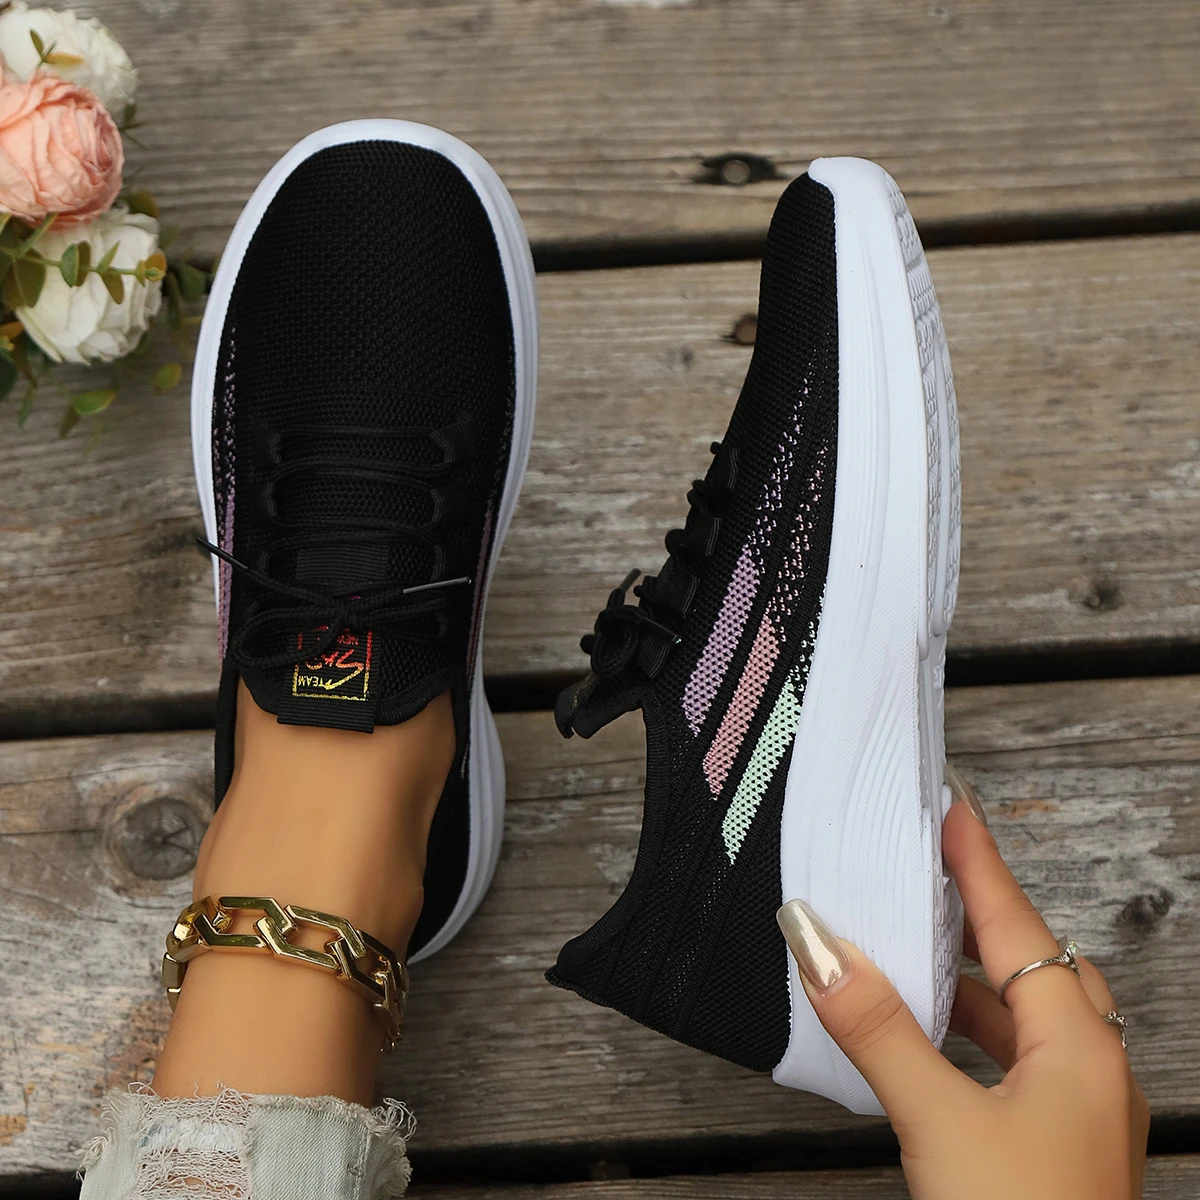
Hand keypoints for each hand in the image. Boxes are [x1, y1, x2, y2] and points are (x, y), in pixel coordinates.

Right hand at [777, 782, 1148, 1199]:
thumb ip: (877, 1029)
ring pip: (1025, 1016)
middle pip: (1033, 962)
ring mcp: (1080, 1114)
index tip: (949, 805)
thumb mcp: (938, 1121)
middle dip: (978, 914)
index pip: (1018, 923)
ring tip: (912, 947)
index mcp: (1078, 1048)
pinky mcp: (1056, 1148)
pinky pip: (1014, 1059)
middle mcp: (1091, 1071)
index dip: (978, 860)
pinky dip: (969, 1031)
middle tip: (925, 871)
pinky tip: (929, 1038)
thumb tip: (819, 945)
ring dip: (970, 979)